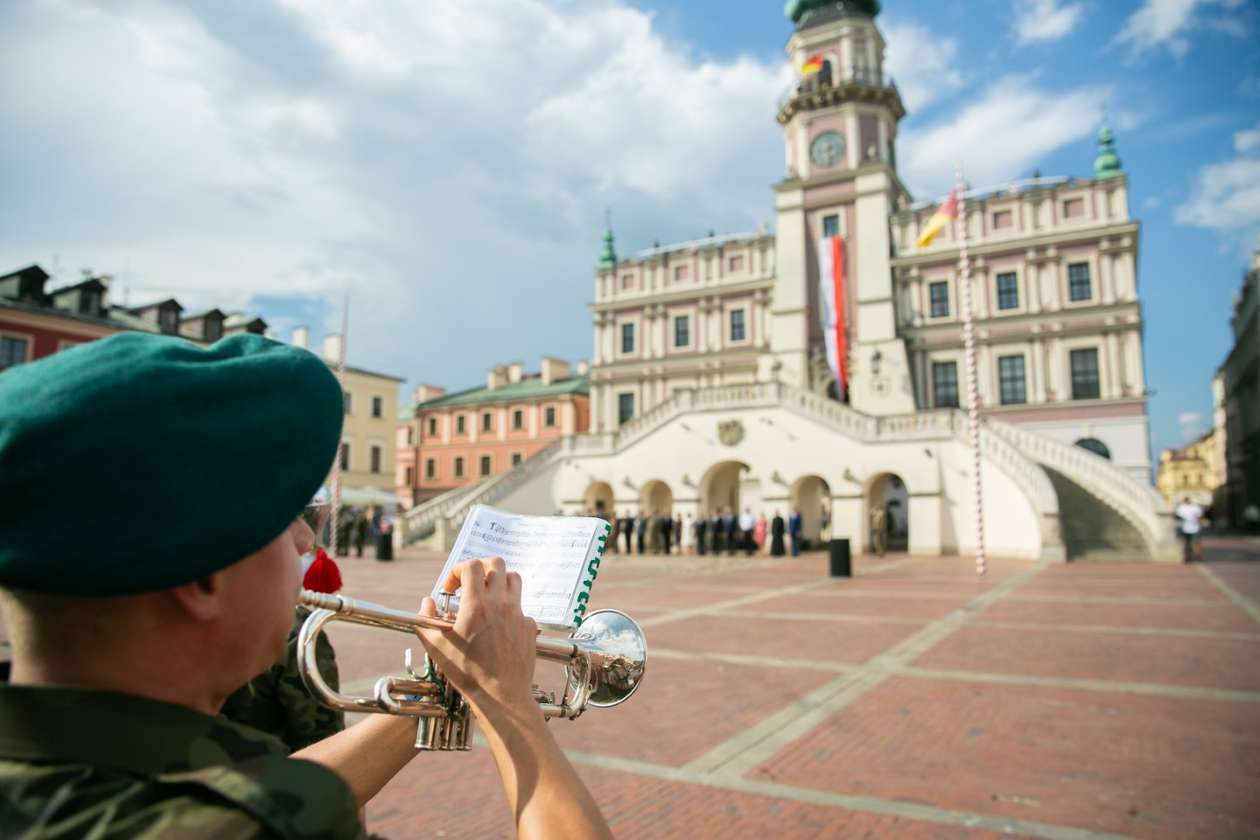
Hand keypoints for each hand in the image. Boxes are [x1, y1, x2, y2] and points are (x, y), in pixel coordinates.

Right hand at [414, 557, 538, 718]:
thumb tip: (426, 603)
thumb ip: (426, 620)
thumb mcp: (436, 647)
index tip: (450, 588)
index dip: (457, 570)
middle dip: (480, 567)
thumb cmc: (467, 673)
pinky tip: (498, 623)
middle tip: (469, 583)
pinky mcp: (529, 626)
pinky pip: (521, 605)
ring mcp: (518, 613)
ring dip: (498, 581)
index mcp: (477, 606)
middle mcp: (500, 604)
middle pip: (497, 563)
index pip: (471, 566)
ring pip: (514, 579)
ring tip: (485, 596)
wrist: (501, 696)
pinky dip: (508, 607)